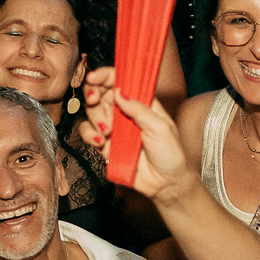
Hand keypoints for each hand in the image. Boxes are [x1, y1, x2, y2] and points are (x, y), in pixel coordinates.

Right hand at [76, 67, 191, 198]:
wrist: (165, 184)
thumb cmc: (170, 153)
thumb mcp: (160, 127)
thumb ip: (139, 109)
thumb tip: (119, 91)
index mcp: (141, 102)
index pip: (121, 81)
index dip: (106, 76)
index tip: (95, 77)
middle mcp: (125, 113)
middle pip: (100, 94)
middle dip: (93, 95)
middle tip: (94, 100)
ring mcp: (114, 128)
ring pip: (91, 114)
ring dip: (94, 119)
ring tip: (106, 132)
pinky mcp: (105, 145)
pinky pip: (89, 134)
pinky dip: (91, 136)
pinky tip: (101, 143)